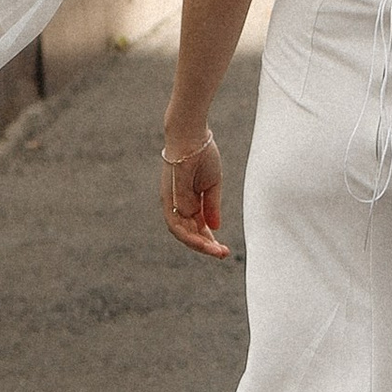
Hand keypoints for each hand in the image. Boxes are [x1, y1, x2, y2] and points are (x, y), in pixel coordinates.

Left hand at [160, 130, 229, 259]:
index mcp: (188, 200)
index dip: (209, 238)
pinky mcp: (169, 200)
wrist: (192, 137)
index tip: (222, 249)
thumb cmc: (203, 155)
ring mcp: (172, 203)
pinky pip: (175, 225)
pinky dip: (189, 236)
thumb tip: (214, 228)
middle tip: (222, 254)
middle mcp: (177, 204)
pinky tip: (205, 242)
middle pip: (189, 232)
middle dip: (206, 245)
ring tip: (217, 252)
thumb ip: (211, 207)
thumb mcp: (212, 185)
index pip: (197, 226)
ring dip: (199, 244)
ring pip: (182, 233)